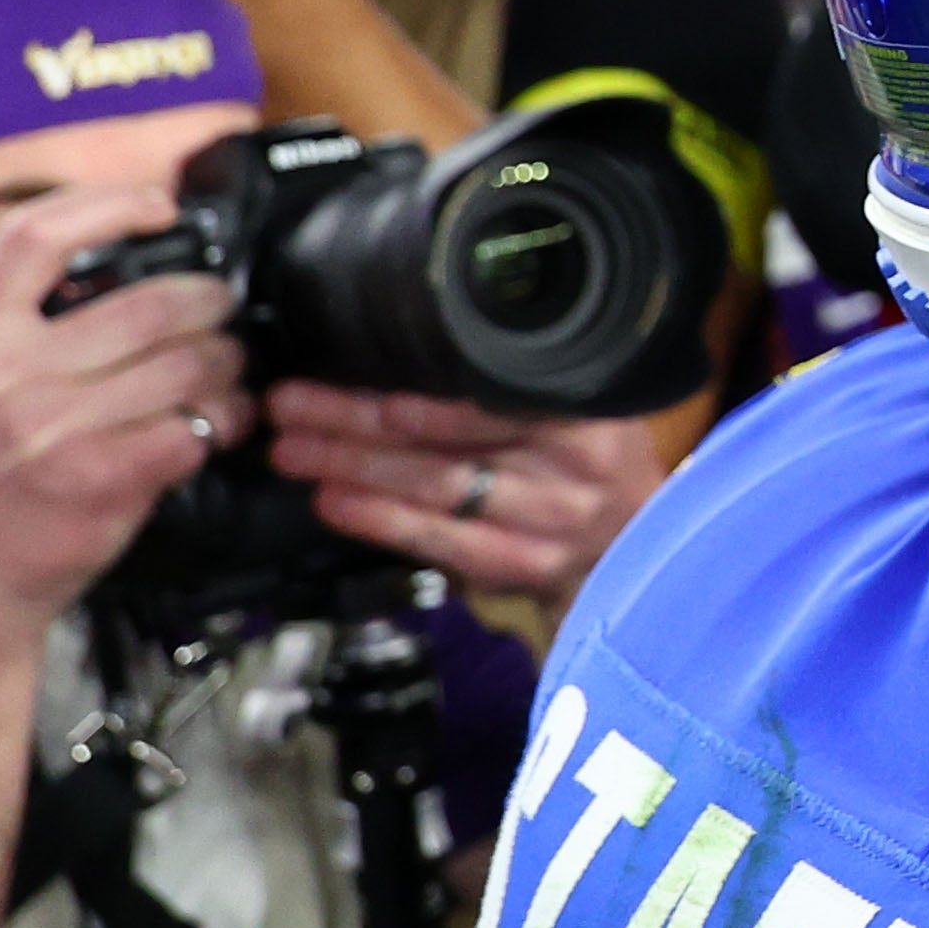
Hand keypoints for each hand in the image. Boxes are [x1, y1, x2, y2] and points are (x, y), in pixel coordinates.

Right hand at [0, 187, 249, 634]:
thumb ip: (10, 332)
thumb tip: (100, 278)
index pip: (35, 239)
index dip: (106, 207)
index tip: (157, 205)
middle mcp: (6, 374)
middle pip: (147, 303)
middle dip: (208, 301)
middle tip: (222, 311)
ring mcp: (54, 427)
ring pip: (186, 363)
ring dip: (229, 363)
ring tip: (231, 371)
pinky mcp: (102, 479)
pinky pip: (195, 427)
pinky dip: (227, 419)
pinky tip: (226, 421)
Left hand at [260, 384, 670, 609]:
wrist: (636, 547)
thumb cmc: (591, 467)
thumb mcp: (580, 409)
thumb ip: (515, 391)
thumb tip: (403, 362)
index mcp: (587, 410)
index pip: (497, 396)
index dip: (423, 390)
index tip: (355, 368)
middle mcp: (577, 463)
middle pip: (452, 439)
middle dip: (358, 419)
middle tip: (292, 403)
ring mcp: (553, 518)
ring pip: (438, 487)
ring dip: (355, 466)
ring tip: (295, 449)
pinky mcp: (526, 564)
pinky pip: (441, 539)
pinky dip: (381, 519)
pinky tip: (334, 501)